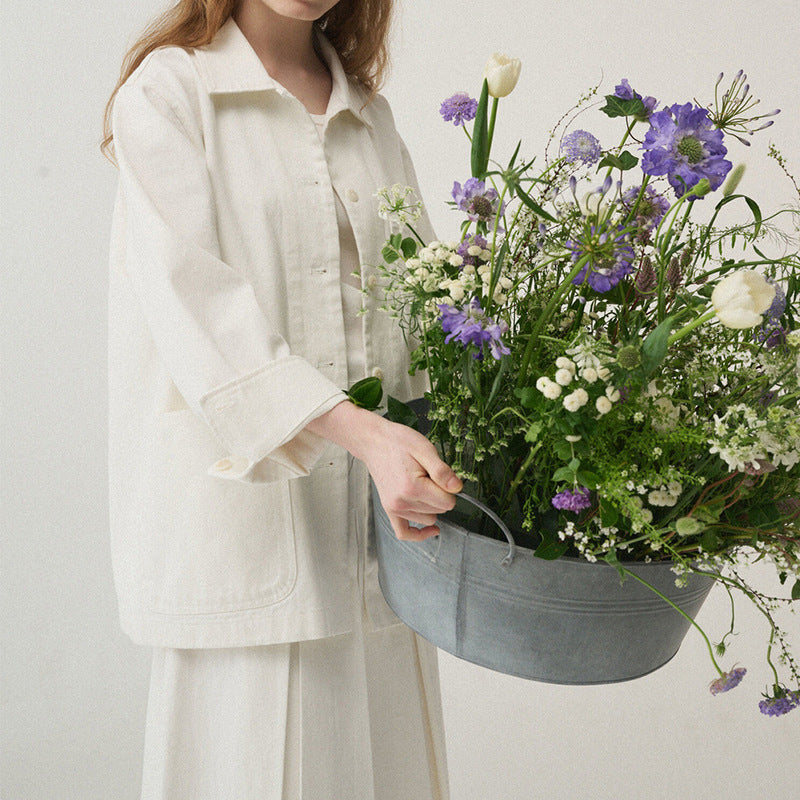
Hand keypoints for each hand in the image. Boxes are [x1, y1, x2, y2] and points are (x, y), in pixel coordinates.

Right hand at [305, 401, 461, 539]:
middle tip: (429, 475)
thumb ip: (442, 471)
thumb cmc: (398, 442)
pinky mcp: (389, 510)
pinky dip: (419, 534)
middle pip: (440, 510)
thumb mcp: (425, 449)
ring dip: (431, 506)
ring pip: (428, 518)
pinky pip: (405, 532)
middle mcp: (402, 502)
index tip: (442, 475)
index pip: (448, 502)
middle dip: (440, 494)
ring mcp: (394, 508)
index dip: (450, 488)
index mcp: (413, 487)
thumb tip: (457, 489)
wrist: (374, 442)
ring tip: (421, 484)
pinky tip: (432, 530)